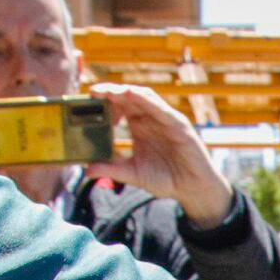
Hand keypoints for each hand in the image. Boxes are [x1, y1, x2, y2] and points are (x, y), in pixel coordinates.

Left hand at [90, 82, 237, 223]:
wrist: (192, 189)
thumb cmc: (166, 178)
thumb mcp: (133, 174)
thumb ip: (112, 169)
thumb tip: (87, 170)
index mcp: (138, 126)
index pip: (118, 107)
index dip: (103, 103)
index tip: (86, 106)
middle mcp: (150, 119)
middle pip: (128, 98)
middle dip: (110, 92)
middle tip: (92, 93)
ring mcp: (164, 119)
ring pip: (143, 97)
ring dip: (126, 91)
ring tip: (108, 91)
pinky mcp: (178, 124)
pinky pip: (161, 108)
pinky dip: (146, 100)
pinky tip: (132, 95)